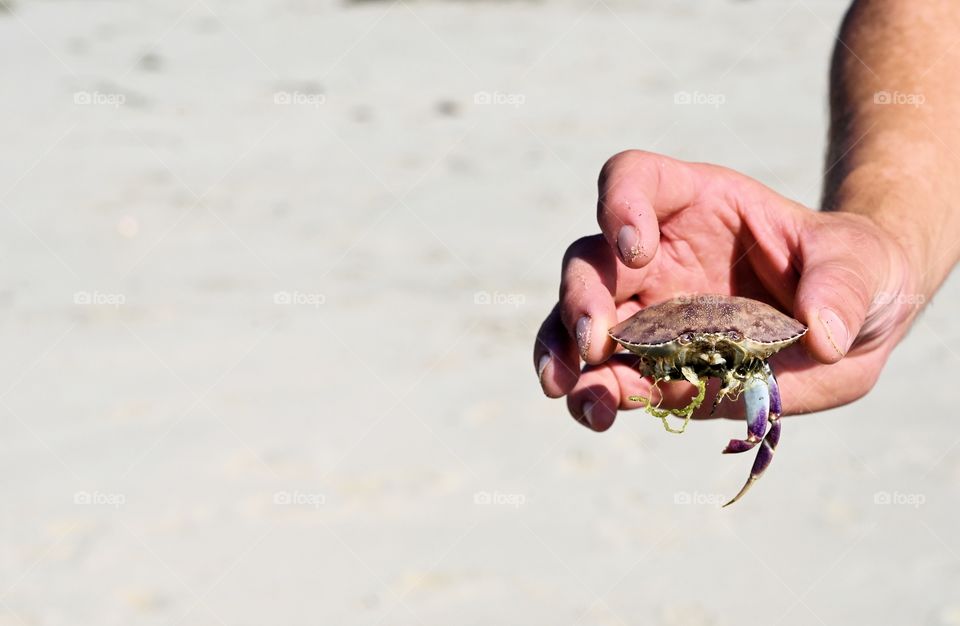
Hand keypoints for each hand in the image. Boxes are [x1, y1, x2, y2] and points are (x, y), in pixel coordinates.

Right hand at [533, 150, 921, 430]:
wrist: (851, 326)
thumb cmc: (853, 271)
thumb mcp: (864, 263)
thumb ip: (843, 285)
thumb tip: (821, 337)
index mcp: (695, 204)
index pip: (634, 180)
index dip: (620, 205)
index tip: (636, 250)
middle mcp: (655, 256)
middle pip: (591, 260)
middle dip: (583, 299)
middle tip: (597, 340)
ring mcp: (648, 314)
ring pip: (579, 324)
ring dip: (566, 355)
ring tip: (568, 391)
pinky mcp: (653, 367)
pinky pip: (608, 378)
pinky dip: (597, 396)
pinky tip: (601, 413)